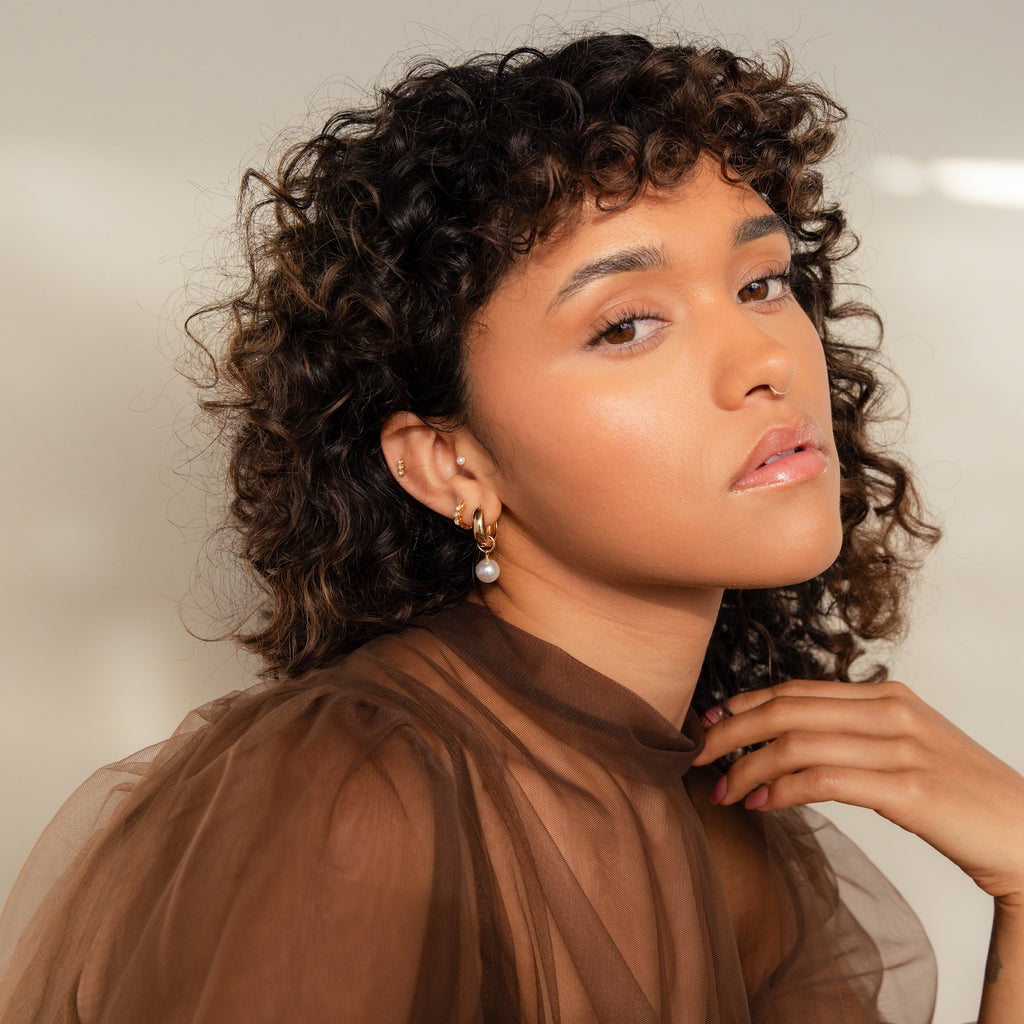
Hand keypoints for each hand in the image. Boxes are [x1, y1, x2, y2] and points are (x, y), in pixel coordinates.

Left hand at [692, 679, 1023, 905]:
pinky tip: (759, 804)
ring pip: (798, 743)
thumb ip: (854, 737)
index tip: (711, 722)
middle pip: (788, 709)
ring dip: (748, 767)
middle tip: (698, 756)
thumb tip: (787, 746)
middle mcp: (891, 711)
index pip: (798, 690)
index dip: (747, 704)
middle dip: (733, 731)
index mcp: (887, 696)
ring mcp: (901, 747)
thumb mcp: (905, 751)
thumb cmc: (960, 798)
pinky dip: (781, 790)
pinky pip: (824, 779)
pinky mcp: (909, 787)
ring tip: (722, 790)